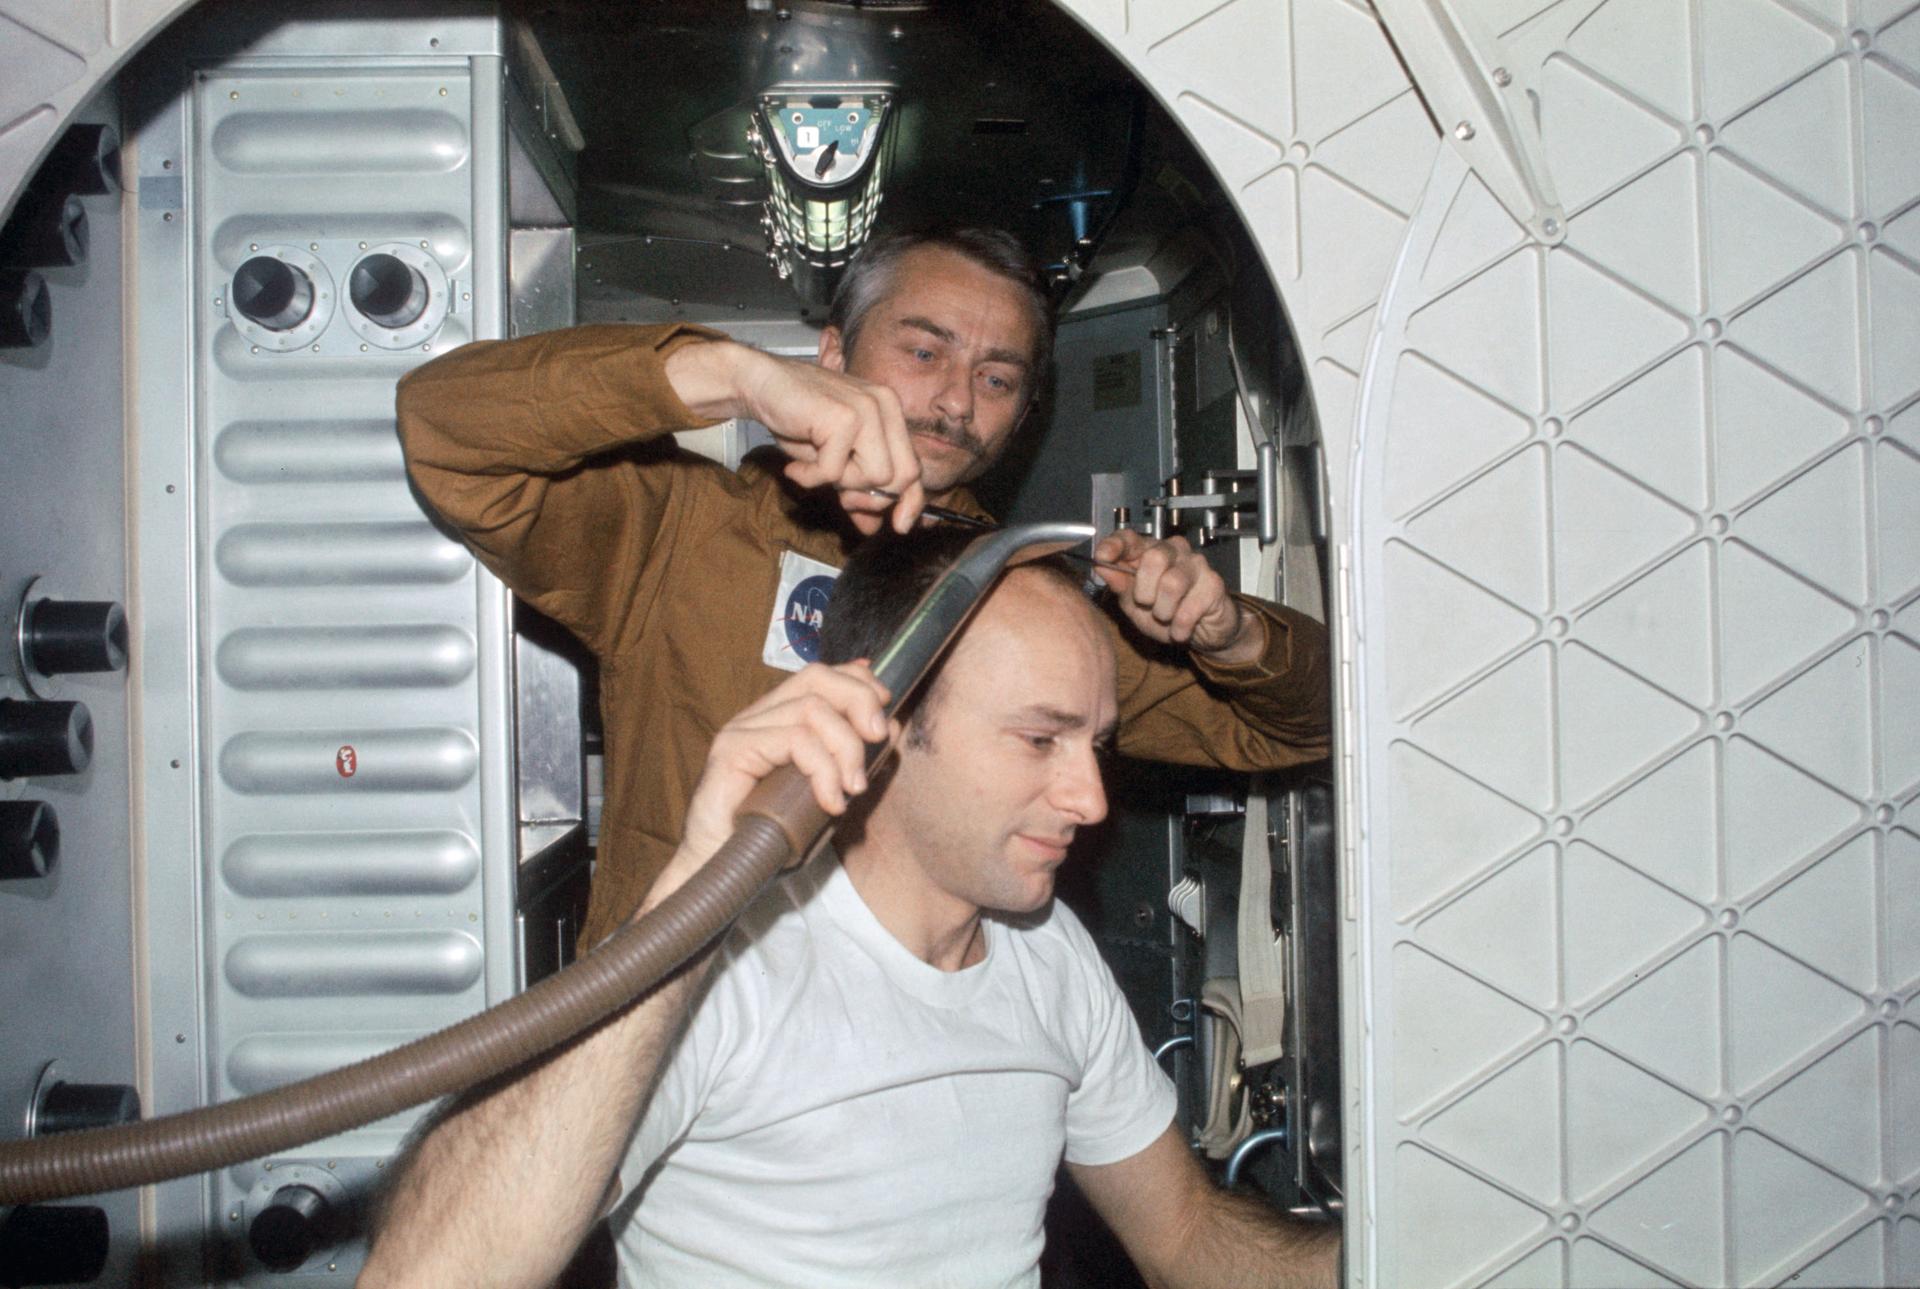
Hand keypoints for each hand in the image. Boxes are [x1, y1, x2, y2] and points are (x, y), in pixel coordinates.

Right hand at [662, 663, 897, 893]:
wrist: (723, 871)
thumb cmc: (774, 838)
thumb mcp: (827, 791)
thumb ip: (851, 759)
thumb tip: (887, 726)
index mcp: (779, 719)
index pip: (821, 676)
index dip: (859, 683)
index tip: (884, 712)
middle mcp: (758, 717)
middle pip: (817, 678)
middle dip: (859, 702)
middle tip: (879, 739)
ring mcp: (743, 730)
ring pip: (811, 710)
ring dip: (846, 747)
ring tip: (852, 788)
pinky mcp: (733, 750)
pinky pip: (793, 740)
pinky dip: (823, 769)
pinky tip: (830, 801)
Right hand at [664, 340, 924, 533]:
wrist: (760, 384)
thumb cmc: (796, 420)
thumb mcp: (833, 460)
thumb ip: (855, 489)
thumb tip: (872, 527)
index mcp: (889, 411)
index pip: (913, 467)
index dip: (911, 501)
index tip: (900, 526)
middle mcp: (885, 405)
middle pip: (900, 476)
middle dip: (869, 497)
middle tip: (840, 496)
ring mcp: (867, 409)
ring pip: (873, 477)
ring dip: (838, 483)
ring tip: (813, 466)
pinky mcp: (843, 418)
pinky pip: (834, 472)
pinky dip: (810, 477)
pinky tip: (795, 466)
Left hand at [1091, 530, 1263, 664]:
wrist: (1203, 631)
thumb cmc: (1167, 613)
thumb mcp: (1135, 604)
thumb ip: (1120, 585)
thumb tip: (1100, 566)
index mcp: (1150, 551)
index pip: (1130, 538)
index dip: (1115, 545)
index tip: (1102, 557)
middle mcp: (1174, 551)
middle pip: (1154, 557)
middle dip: (1145, 590)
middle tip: (1147, 604)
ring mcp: (1196, 565)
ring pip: (1172, 583)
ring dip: (1163, 611)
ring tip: (1166, 618)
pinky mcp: (1213, 584)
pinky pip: (1189, 608)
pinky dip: (1179, 626)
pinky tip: (1179, 629)